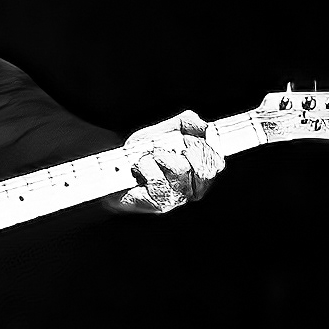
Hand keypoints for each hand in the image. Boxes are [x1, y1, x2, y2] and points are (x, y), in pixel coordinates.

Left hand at [110, 110, 224, 213]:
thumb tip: (204, 125)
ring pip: (179, 170)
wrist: (112, 170)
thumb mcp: (164, 132)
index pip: (215, 162)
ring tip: (144, 157)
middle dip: (179, 150)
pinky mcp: (159, 204)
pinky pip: (158, 181)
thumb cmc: (141, 152)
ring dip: (157, 156)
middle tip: (159, 148)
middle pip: (201, 167)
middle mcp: (191, 189)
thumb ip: (186, 123)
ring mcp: (176, 198)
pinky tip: (138, 168)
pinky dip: (145, 167)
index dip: (204, 149)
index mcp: (197, 173)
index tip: (185, 139)